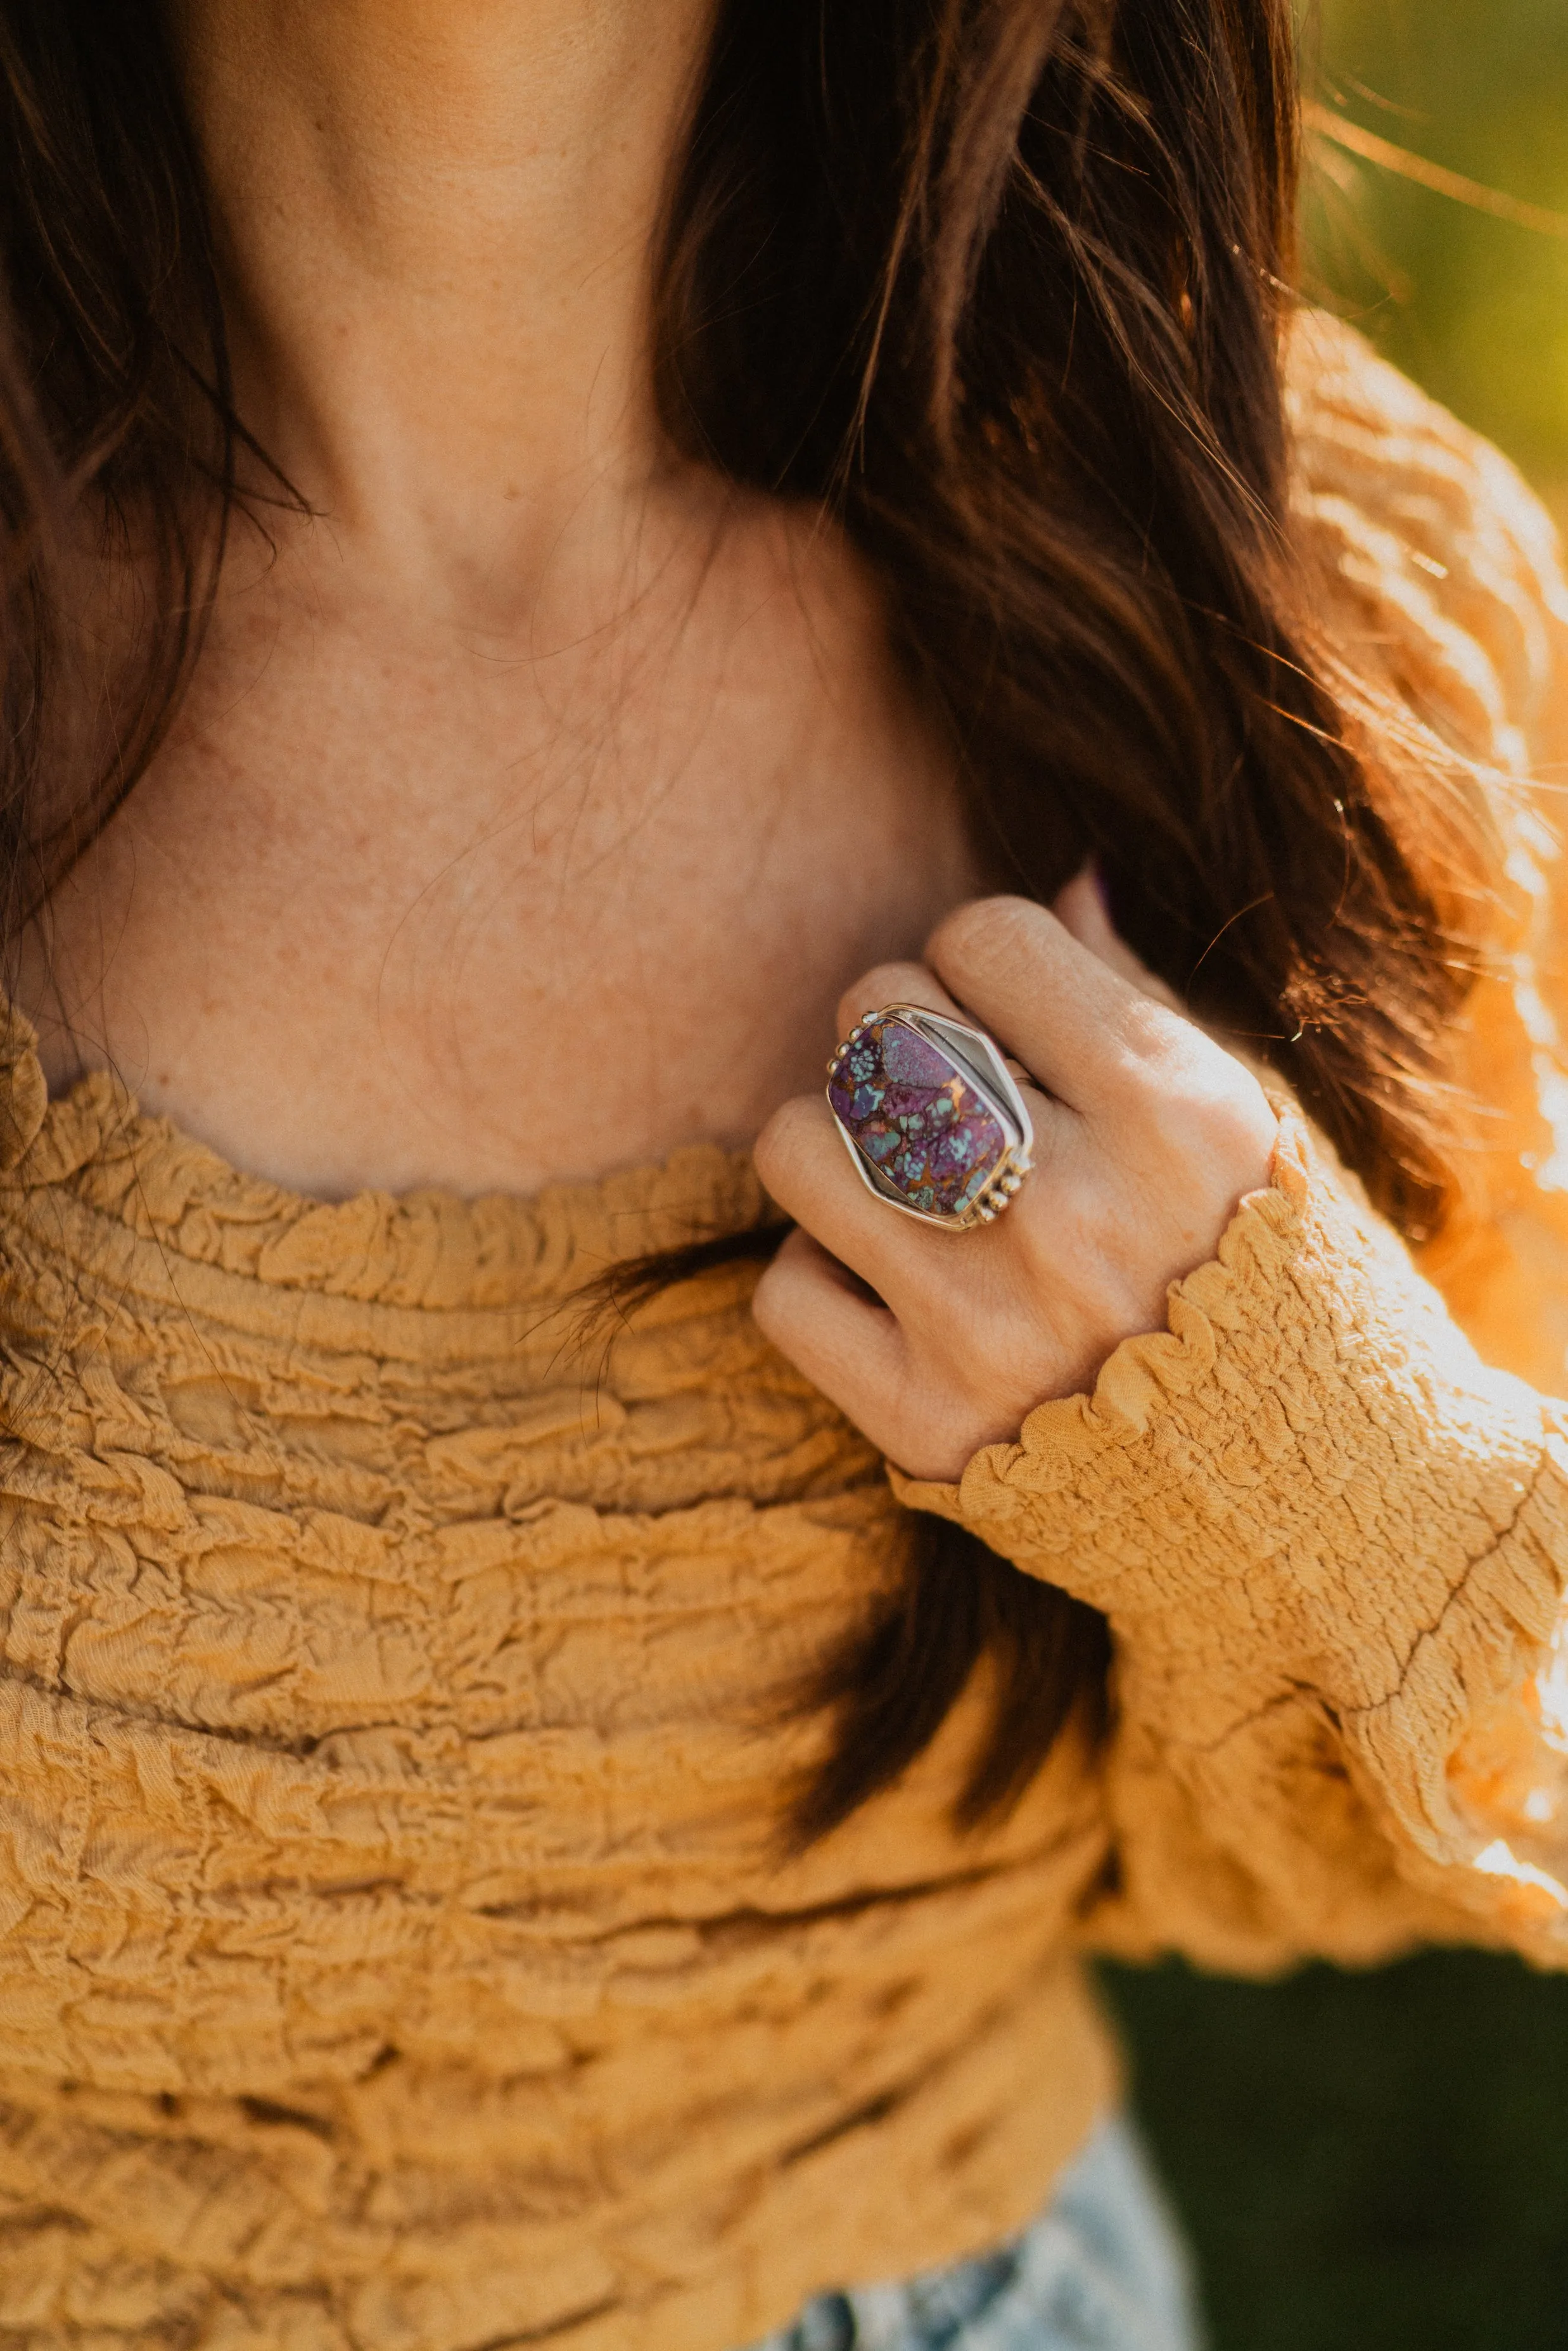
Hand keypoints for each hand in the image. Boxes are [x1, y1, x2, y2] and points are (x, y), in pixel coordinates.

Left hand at [752, 880, 1278, 1480]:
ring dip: (837, 1146)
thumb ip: (1141, 998)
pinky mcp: (927, 1424)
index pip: (982, 936)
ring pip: (796, 1144)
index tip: (1012, 1018)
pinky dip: (824, 1277)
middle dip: (897, 1032)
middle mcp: (1076, 1211)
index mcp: (1175, 1113)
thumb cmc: (1276, 1278)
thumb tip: (1064, 879)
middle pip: (875, 1020)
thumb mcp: (1251, 1123)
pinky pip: (786, 1291)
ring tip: (904, 1181)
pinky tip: (894, 1287)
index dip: (983, 962)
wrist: (1314, 1500)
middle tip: (945, 1089)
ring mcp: (992, 1324)